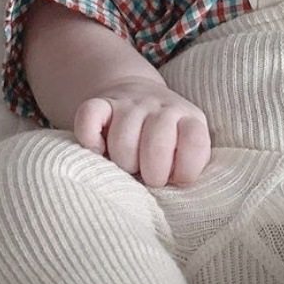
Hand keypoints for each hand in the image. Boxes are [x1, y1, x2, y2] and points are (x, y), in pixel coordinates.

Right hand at [73, 80, 210, 187]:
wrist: (137, 91)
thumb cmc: (165, 137)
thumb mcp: (186, 146)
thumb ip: (186, 166)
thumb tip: (174, 193)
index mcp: (188, 119)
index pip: (194, 142)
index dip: (185, 170)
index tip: (175, 178)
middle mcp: (160, 107)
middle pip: (156, 145)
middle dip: (151, 173)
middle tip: (147, 176)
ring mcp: (130, 104)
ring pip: (122, 138)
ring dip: (122, 161)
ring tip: (127, 165)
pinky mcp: (102, 102)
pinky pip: (89, 116)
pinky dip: (90, 139)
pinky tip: (99, 150)